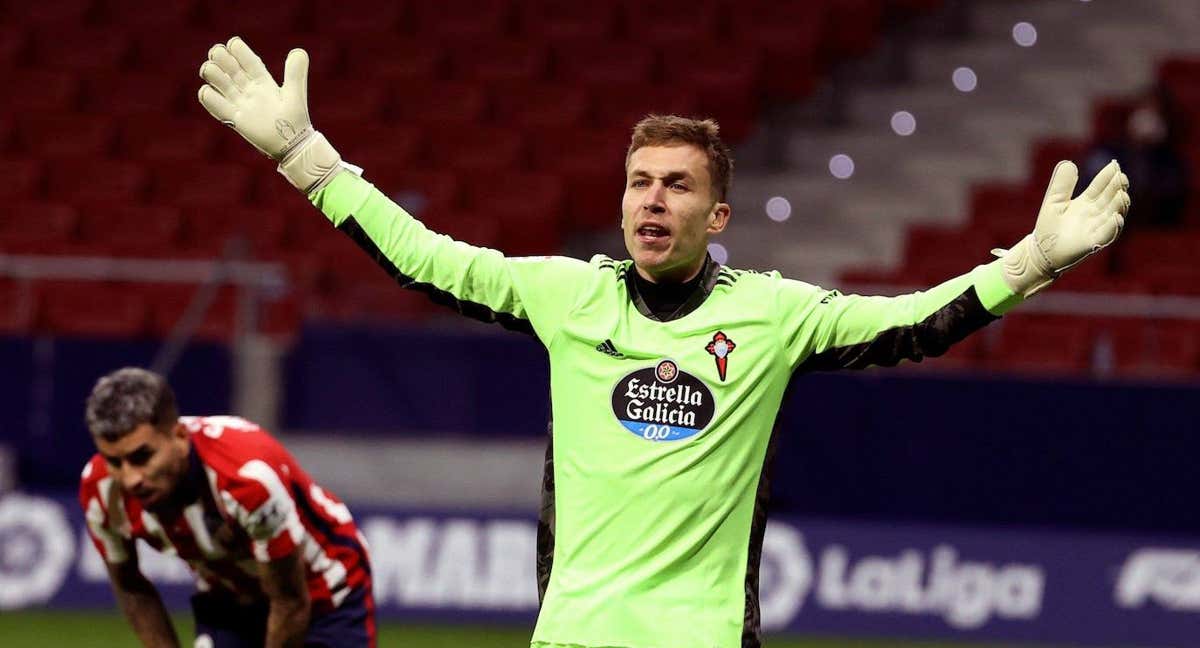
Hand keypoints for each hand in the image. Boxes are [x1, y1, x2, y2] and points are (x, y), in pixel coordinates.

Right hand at [197, 36, 341, 192]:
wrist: (292, 145)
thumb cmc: (295, 119)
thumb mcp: (295, 93)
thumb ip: (295, 73)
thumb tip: (300, 51)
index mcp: (263, 81)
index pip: (249, 62)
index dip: (240, 51)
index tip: (232, 43)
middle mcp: (250, 90)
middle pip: (231, 70)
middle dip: (221, 58)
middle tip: (216, 53)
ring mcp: (241, 104)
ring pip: (221, 84)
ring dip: (213, 74)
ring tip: (209, 69)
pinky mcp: (235, 119)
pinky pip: (218, 107)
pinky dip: (209, 98)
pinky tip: (206, 91)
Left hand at [1000, 159, 1130, 296]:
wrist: (1041, 251)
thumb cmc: (1049, 227)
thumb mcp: (1054, 201)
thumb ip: (1062, 184)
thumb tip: (1069, 163)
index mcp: (1087, 203)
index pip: (1101, 187)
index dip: (1108, 176)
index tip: (1114, 164)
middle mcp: (1095, 214)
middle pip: (1111, 199)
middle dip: (1118, 188)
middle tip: (1121, 177)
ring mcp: (1096, 228)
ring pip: (1114, 215)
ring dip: (1120, 205)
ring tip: (1122, 194)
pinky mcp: (1093, 243)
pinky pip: (1107, 235)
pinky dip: (1113, 227)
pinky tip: (1116, 217)